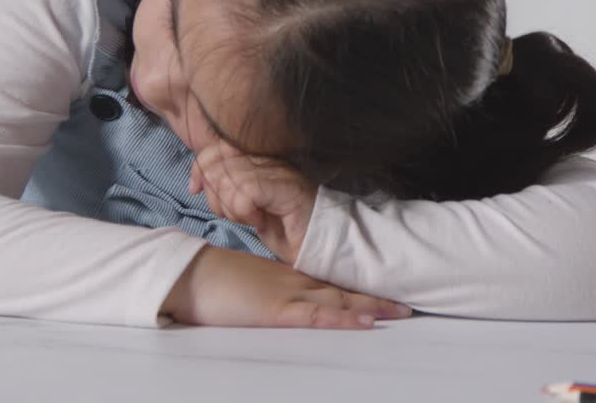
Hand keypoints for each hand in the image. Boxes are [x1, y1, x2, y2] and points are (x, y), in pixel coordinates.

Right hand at [162, 245, 410, 327]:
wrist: (188, 274)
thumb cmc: (212, 281)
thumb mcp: (247, 285)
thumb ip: (267, 291)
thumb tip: (275, 301)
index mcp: (288, 276)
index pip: (331, 282)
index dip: (358, 289)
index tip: (382, 292)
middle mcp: (295, 282)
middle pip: (343, 290)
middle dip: (376, 298)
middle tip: (407, 306)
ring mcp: (289, 294)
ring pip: (339, 302)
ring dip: (371, 308)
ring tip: (400, 313)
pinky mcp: (277, 311)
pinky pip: (318, 316)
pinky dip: (345, 319)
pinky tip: (367, 322)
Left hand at [189, 140, 317, 262]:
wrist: (316, 243)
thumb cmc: (283, 228)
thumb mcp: (245, 207)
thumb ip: (226, 188)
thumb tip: (198, 181)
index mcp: (257, 158)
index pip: (214, 148)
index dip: (199, 168)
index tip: (195, 190)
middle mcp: (267, 157)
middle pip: (216, 166)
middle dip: (216, 198)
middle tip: (237, 215)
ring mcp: (277, 168)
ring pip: (228, 182)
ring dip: (233, 210)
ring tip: (252, 219)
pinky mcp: (284, 184)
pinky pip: (245, 194)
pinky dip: (246, 214)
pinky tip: (261, 221)